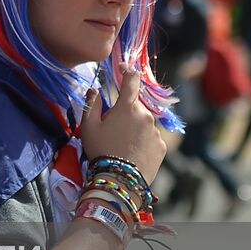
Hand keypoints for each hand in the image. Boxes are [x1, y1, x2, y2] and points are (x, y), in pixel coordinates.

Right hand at [79, 67, 165, 184]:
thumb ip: (91, 104)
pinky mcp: (162, 146)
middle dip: (127, 109)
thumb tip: (94, 90)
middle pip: (136, 104)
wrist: (120, 180)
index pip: (131, 80)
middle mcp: (145, 115)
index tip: (124, 68)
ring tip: (123, 141)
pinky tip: (133, 150)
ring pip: (145, 121)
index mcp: (127, 107)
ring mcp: (155, 131)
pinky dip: (143, 139)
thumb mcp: (88, 127)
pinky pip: (151, 136)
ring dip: (136, 124)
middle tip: (114, 124)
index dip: (127, 71)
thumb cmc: (101, 150)